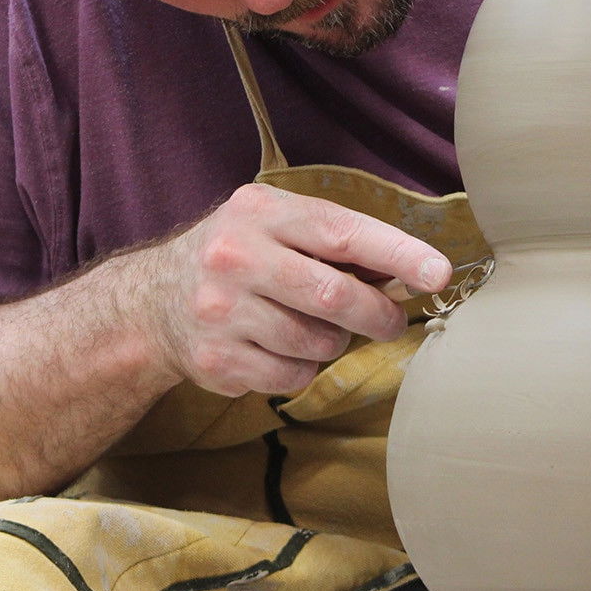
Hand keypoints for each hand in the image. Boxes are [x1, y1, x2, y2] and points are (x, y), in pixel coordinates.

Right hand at [133, 183, 452, 397]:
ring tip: (313, 327)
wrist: (152, 301)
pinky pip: (291, 376)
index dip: (397, 254)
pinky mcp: (216, 360)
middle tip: (391, 321)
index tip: (438, 273)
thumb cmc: (240, 257)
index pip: (341, 232)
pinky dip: (302, 369)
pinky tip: (281, 349)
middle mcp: (235, 257)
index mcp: (261, 213)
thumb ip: (335, 242)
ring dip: (333, 342)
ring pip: (317, 342)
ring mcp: (221, 311)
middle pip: (334, 296)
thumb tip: (412, 271)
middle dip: (378, 314)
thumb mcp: (275, 225)